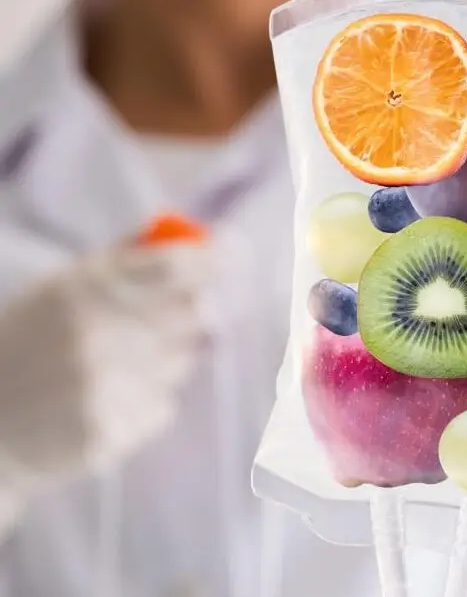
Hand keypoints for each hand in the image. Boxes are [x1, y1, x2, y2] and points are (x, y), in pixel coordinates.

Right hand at [0, 243, 212, 529]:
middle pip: (192, 313)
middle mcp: (94, 335)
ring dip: (167, 358)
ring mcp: (101, 388)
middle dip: (191, 311)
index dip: (213, 259)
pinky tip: (108, 398)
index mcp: (82, 290)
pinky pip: (164, 405)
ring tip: (117, 364)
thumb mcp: (63, 288)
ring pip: (183, 361)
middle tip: (167, 316)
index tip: (233, 255)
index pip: (173, 267)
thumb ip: (128, 260)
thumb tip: (198, 238)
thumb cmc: (29, 343)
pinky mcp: (107, 434)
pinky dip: (148, 400)